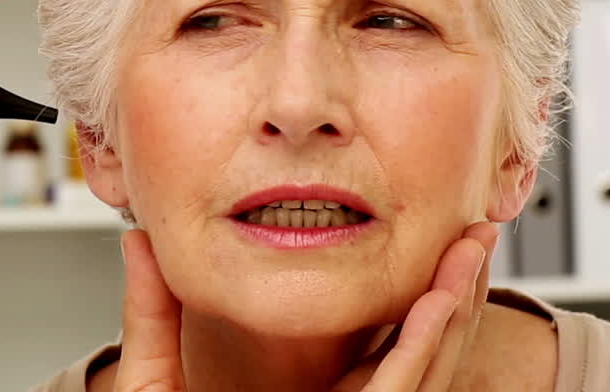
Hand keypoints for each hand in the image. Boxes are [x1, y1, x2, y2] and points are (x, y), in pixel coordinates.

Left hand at [113, 222, 499, 391]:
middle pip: (415, 355)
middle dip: (452, 295)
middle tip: (473, 236)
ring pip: (420, 371)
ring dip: (450, 312)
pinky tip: (436, 304)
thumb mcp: (153, 373)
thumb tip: (137, 240)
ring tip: (467, 254)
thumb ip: (153, 308)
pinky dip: (419, 350)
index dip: (412, 299)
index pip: (380, 352)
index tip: (429, 246)